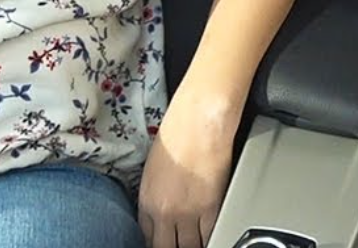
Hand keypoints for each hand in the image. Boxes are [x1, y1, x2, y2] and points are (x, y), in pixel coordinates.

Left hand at [137, 91, 238, 247]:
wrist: (199, 122)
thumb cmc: (178, 134)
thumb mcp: (152, 169)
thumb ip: (154, 196)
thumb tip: (161, 212)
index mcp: (147, 200)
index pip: (146, 237)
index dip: (157, 242)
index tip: (164, 241)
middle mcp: (164, 212)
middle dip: (172, 247)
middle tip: (179, 243)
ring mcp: (188, 213)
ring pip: (190, 247)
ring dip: (192, 244)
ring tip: (196, 240)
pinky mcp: (211, 209)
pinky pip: (210, 235)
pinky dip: (210, 237)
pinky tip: (210, 235)